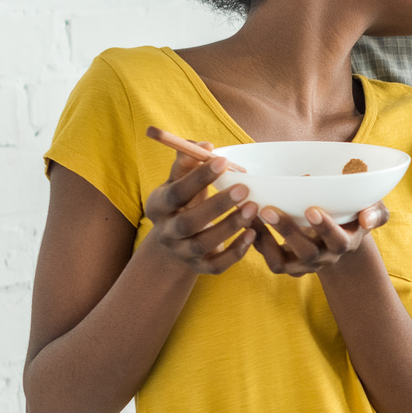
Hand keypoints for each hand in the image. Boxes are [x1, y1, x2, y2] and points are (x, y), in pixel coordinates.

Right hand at [141, 138, 257, 274]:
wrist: (175, 243)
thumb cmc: (183, 202)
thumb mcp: (179, 182)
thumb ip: (189, 163)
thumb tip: (204, 144)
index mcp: (158, 206)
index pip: (175, 193)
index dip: (197, 178)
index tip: (222, 161)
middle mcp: (167, 232)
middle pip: (188, 222)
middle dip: (217, 205)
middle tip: (244, 189)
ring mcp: (182, 253)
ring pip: (203, 244)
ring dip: (230, 226)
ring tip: (253, 208)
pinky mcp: (200, 268)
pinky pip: (217, 265)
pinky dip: (236, 252)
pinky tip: (253, 234)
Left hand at [250, 202, 391, 276]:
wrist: (338, 236)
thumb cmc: (353, 215)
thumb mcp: (371, 210)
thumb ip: (376, 212)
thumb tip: (366, 218)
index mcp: (344, 243)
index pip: (338, 240)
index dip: (325, 228)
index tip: (312, 209)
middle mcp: (324, 258)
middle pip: (307, 253)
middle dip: (287, 231)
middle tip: (269, 208)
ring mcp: (302, 265)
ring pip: (282, 261)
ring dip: (265, 240)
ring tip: (251, 215)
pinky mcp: (286, 264)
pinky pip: (269, 260)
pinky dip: (257, 243)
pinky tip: (248, 221)